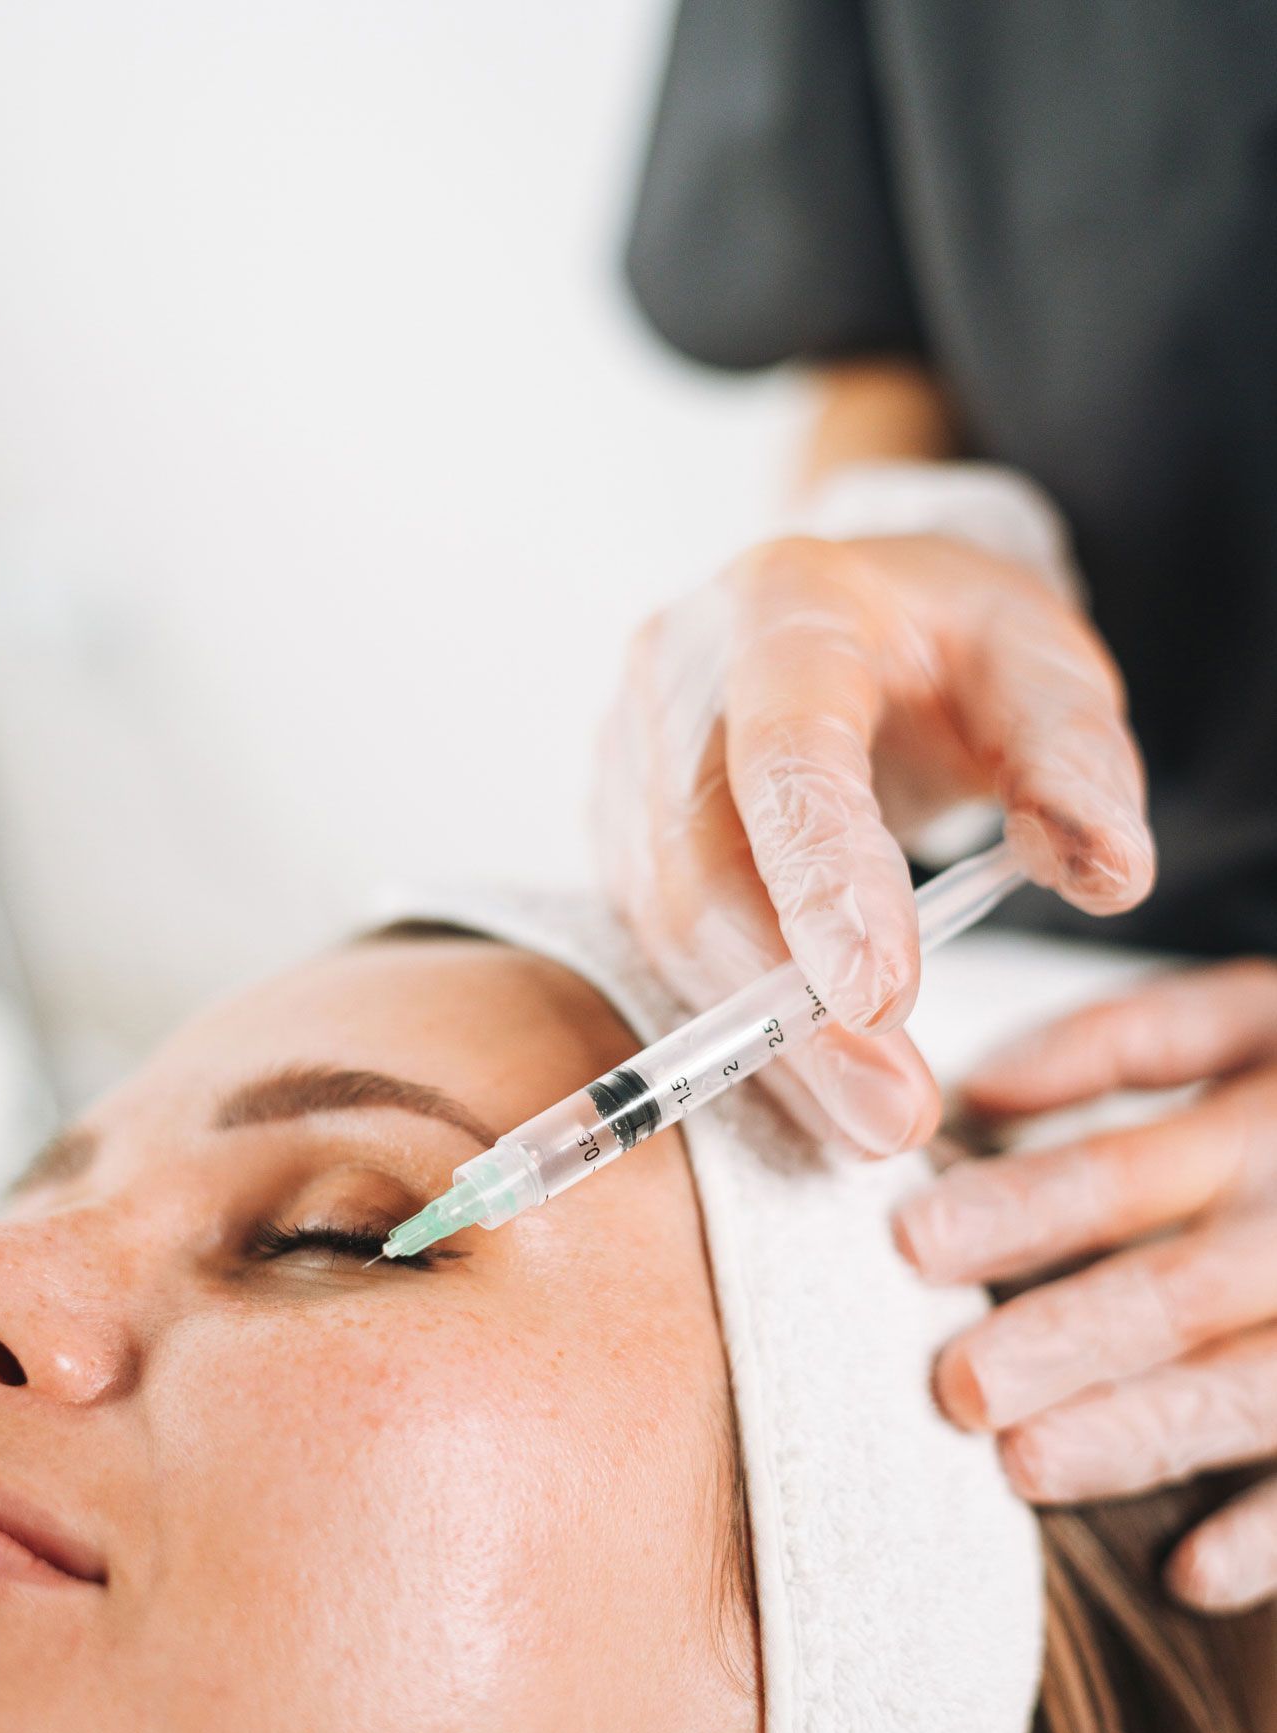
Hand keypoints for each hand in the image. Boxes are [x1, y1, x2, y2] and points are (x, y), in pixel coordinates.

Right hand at [593, 534, 1154, 1154]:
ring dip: (766, 1044)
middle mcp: (676, 676)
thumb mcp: (1041, 667)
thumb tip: (1111, 873)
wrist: (853, 618)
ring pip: (669, 927)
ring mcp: (629, 759)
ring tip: (874, 1123)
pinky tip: (818, 1087)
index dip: (822, 882)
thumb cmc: (947, 646)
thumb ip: (1075, 762)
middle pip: (702, 869)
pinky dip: (738, 1030)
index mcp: (787, 609)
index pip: (788, 755)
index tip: (882, 1000)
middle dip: (793, 1012)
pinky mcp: (620, 831)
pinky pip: (662, 948)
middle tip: (896, 1117)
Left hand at [892, 959, 1276, 1610]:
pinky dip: (1274, 1533)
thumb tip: (978, 1094)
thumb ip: (1125, 1042)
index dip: (1025, 1206)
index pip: (1132, 1169)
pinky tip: (1190, 1576)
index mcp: (1269, 1121)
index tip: (913, 1243)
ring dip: (1146, 1433)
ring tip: (1029, 1467)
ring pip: (1254, 1387)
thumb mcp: (1257, 1015)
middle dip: (1073, 1337)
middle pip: (1186, 1288)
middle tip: (960, 1385)